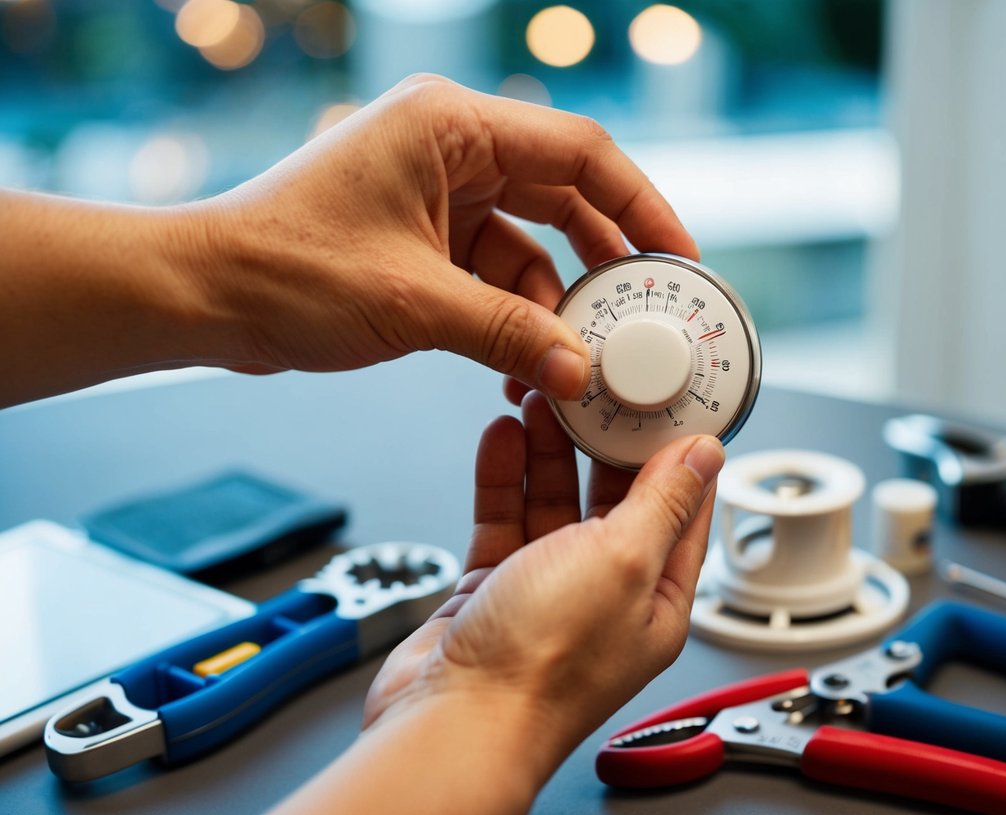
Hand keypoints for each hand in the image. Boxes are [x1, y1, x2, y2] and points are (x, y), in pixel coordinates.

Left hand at [182, 74, 698, 398]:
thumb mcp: (414, 304)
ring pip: (531, 242)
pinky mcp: (423, 236)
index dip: (640, 204)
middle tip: (646, 309)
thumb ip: (508, 335)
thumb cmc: (281, 268)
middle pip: (563, 195)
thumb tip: (577, 371)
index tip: (677, 254)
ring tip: (579, 358)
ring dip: (554, 302)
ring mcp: (436, 193)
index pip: (578, 152)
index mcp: (449, 126)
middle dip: (605, 259)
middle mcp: (448, 148)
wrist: (203, 296)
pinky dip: (515, 315)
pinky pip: (494, 271)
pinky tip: (529, 363)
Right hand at [251, 394, 721, 814]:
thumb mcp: (622, 562)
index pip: (682, 510)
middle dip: (601, 442)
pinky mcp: (494, 587)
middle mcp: (606, 595)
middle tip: (591, 390)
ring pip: (554, 504)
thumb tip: (703, 456)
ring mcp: (547, 590)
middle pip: (613, 500)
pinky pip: (504, 519)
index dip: (676, 452)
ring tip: (540, 399)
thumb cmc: (541, 668)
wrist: (454, 720)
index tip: (667, 401)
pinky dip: (503, 478)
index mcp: (657, 599)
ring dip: (548, 451)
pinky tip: (501, 440)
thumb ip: (661, 503)